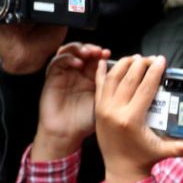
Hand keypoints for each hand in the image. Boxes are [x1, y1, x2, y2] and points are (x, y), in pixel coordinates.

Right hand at [32, 43, 109, 161]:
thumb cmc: (84, 123)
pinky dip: (67, 58)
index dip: (103, 54)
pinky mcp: (52, 76)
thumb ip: (112, 88)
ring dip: (79, 49)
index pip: (97, 58)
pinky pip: (57, 61)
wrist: (66, 134)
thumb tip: (130, 76)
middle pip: (84, 51)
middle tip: (99, 52)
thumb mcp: (104, 102)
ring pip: (70, 51)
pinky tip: (77, 63)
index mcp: (91, 78)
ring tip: (88, 54)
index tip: (109, 54)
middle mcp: (78, 73)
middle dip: (92, 48)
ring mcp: (65, 74)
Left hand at [96, 56, 182, 182]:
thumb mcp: (163, 151)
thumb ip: (180, 147)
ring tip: (135, 58)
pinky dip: (101, 73)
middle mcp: (115, 111)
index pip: (145, 88)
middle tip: (150, 58)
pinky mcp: (97, 109)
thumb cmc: (144, 158)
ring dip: (123, 65)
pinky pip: (98, 86)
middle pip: (129, 79)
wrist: (120, 168)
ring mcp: (103, 109)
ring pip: (112, 79)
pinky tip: (104, 61)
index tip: (161, 60)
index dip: (154, 72)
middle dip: (140, 65)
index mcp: (132, 119)